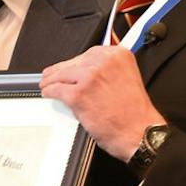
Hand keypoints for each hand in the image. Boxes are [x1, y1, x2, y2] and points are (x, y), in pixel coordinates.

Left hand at [39, 45, 162, 159]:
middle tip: (53, 76)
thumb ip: (108, 70)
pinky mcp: (77, 94)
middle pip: (73, 62)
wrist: (138, 131)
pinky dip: (50, 92)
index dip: (76, 62)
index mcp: (118, 55)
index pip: (88, 53)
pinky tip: (49, 93)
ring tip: (47, 84)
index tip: (70, 66)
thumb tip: (87, 70)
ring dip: (51, 81)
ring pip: (61, 74)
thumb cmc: (134, 112)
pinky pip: (56, 89)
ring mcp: (89, 77)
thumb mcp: (127, 78)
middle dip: (61, 70)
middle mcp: (103, 62)